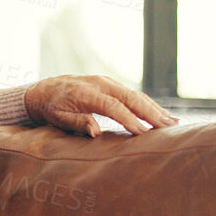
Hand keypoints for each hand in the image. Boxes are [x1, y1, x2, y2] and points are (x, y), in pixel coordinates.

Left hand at [25, 74, 177, 136]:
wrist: (43, 90)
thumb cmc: (50, 108)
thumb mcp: (57, 118)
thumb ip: (76, 123)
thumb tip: (95, 132)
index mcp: (86, 93)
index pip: (112, 107)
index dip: (128, 119)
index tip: (143, 133)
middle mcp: (100, 84)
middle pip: (131, 98)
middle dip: (151, 113)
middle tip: (169, 128)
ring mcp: (107, 82)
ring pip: (135, 95)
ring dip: (154, 108)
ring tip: (172, 123)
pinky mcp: (111, 84)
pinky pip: (133, 94)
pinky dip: (148, 104)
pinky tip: (161, 114)